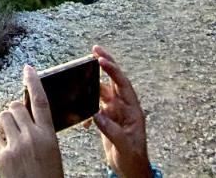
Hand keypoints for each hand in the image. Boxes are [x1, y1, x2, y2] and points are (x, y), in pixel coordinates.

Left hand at [0, 64, 63, 177]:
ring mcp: (15, 146)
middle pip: (16, 106)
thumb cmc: (48, 176)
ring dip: (5, 120)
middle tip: (17, 120)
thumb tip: (27, 117)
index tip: (28, 68)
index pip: (40, 101)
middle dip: (14, 110)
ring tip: (10, 131)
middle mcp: (32, 137)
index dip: (34, 82)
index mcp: (49, 136)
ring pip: (3, 116)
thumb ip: (41, 133)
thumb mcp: (52, 152)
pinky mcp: (2, 155)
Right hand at [92, 45, 151, 177]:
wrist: (131, 170)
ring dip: (92, 85)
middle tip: (95, 49)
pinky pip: (95, 108)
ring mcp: (116, 113)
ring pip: (102, 92)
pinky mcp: (107, 120)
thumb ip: (111, 130)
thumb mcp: (124, 146)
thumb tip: (96, 114)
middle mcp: (124, 107)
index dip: (113, 70)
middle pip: (113, 81)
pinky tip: (82, 119)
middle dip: (105, 65)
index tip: (101, 58)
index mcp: (133, 110)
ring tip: (81, 75)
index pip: (122, 85)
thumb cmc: (134, 159)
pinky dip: (87, 109)